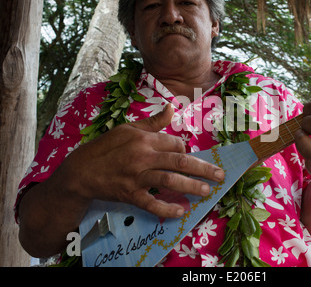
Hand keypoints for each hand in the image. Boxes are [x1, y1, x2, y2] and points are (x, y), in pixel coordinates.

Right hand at [59, 105, 224, 217]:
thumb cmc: (106, 147)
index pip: (176, 144)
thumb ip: (153, 122)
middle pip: (180, 162)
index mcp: (144, 138)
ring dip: (192, 186)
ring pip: (170, 181)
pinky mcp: (130, 194)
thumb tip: (172, 107)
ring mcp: (137, 176)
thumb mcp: (128, 128)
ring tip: (207, 191)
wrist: (81, 171)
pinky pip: (152, 203)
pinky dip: (167, 208)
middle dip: (204, 168)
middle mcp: (143, 156)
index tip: (188, 157)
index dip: (186, 151)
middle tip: (220, 175)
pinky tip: (181, 211)